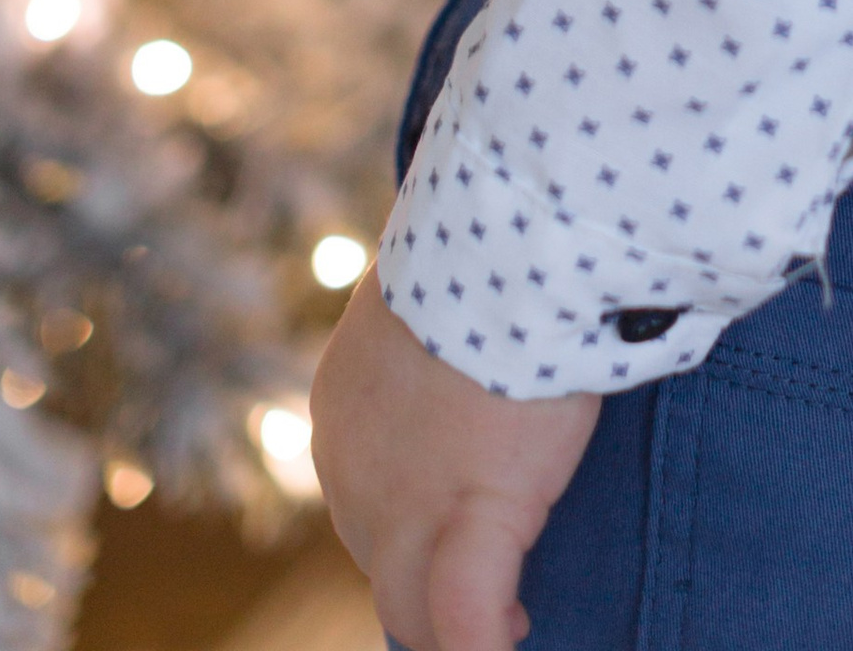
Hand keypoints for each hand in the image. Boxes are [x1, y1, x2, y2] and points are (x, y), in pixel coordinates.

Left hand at [311, 271, 600, 650]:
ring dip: (458, 622)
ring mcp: (397, 508)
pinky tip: (506, 642)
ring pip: (411, 606)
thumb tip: (470, 350)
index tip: (459, 516)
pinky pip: (466, 621)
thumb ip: (438, 345)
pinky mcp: (468, 524)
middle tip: (499, 595)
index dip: (413, 517)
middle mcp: (350, 470)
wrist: (505, 242)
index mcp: (341, 407)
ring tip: (512, 622)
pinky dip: (481, 644)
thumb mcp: (441, 295)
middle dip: (432, 578)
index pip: (367, 490)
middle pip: (382, 557)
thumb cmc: (487, 248)